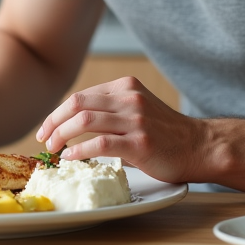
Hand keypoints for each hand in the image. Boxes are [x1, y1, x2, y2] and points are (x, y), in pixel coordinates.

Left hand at [34, 76, 202, 183]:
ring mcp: (136, 119)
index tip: (47, 129)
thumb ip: (110, 112)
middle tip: (44, 139)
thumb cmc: (166, 133)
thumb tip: (73, 126)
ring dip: (62, 135)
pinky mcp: (140, 142)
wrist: (200, 146)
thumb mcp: (137, 110)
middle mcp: (129, 98)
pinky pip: (100, 143)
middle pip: (77, 104)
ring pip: (84, 120)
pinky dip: (79, 150)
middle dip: (54, 121)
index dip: (58, 113)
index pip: (81, 96)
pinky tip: (71, 157)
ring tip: (53, 149)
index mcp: (126, 86)